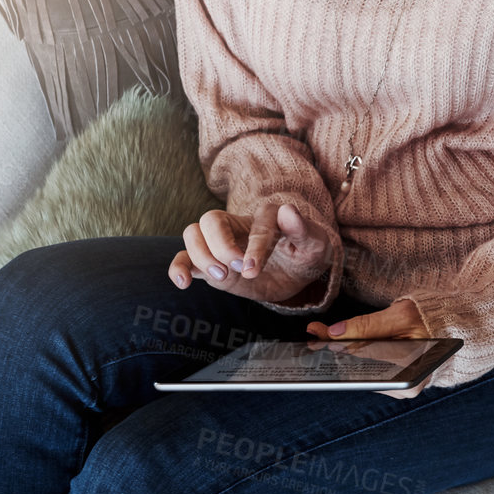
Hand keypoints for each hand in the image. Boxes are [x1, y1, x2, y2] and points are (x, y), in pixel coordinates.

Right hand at [168, 202, 332, 304]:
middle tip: (236, 269)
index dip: (253, 247)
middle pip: (210, 220)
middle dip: (220, 246)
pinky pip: (183, 258)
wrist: (295, 275)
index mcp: (267, 216)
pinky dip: (178, 268)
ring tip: (221, 276)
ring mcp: (220, 243)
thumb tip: (287, 210)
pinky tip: (184, 282)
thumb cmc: (306, 255)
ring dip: (201, 256)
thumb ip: (303, 229)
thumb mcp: (315, 245)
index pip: (254, 225)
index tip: (252, 269)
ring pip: (192, 234)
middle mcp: (238, 225)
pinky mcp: (209, 263)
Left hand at [307, 298, 432, 398]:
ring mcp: (396, 387)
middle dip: (337, 352)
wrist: (447, 326)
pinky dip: (353, 357)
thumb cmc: (429, 320)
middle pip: (360, 372)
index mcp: (410, 376)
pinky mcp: (390, 382)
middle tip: (317, 335)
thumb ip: (368, 325)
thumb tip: (335, 332)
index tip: (319, 338)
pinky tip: (340, 345)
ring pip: (360, 372)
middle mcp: (403, 389)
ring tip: (323, 338)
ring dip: (342, 353)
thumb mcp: (401, 316)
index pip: (365, 364)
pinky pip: (365, 371)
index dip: (341, 350)